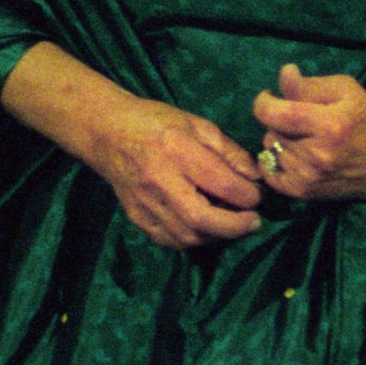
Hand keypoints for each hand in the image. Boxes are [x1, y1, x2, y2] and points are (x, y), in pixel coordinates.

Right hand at [97, 97, 262, 250]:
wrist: (108, 133)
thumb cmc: (157, 123)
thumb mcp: (198, 125)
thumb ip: (229, 152)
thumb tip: (255, 179)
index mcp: (177, 149)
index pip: (221, 183)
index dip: (248, 195)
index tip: (257, 195)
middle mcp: (158, 180)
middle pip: (202, 219)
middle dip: (235, 226)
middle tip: (254, 221)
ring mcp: (144, 203)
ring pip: (188, 236)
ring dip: (217, 234)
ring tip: (231, 222)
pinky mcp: (136, 217)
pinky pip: (170, 241)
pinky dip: (193, 239)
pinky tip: (205, 227)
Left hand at [252, 64, 365, 203]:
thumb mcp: (346, 90)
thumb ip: (310, 85)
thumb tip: (284, 75)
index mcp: (329, 125)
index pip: (274, 113)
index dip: (264, 101)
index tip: (270, 96)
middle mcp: (316, 155)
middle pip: (271, 129)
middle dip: (278, 118)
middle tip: (300, 117)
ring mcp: (309, 178)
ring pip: (270, 149)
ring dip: (280, 139)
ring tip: (303, 136)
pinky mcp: (305, 194)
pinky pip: (270, 173)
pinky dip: (275, 160)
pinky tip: (293, 153)